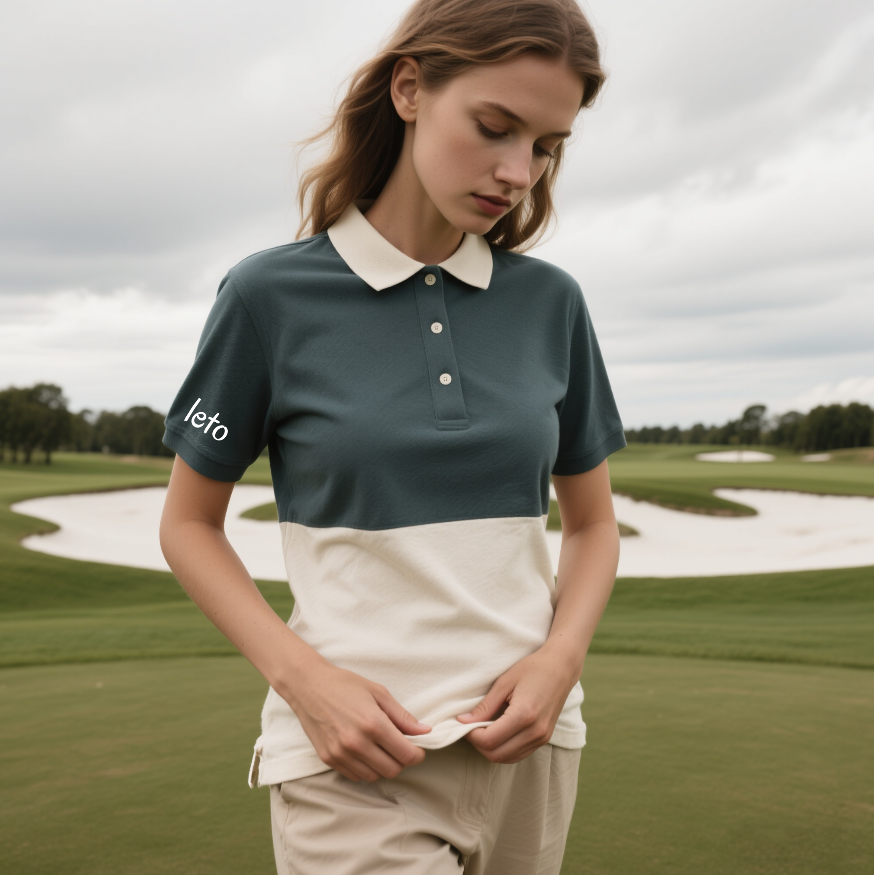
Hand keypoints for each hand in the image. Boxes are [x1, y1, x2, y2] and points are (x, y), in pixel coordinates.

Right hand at [284, 658, 432, 782]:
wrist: (308, 685)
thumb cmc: (345, 685)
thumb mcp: (378, 693)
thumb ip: (403, 716)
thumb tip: (425, 731)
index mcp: (373, 724)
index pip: (406, 755)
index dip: (417, 755)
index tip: (418, 749)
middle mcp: (357, 743)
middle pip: (392, 770)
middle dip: (401, 761)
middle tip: (399, 746)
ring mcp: (341, 754)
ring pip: (374, 776)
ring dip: (383, 766)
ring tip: (380, 746)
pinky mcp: (328, 759)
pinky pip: (356, 776)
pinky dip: (365, 768)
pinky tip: (364, 750)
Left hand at [456, 645, 578, 763]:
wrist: (561, 667)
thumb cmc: (532, 669)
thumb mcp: (504, 683)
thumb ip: (485, 706)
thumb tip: (464, 721)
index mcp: (524, 715)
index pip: (489, 740)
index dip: (471, 734)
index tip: (463, 722)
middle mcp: (535, 731)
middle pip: (497, 755)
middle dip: (478, 744)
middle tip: (471, 727)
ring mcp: (542, 738)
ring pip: (507, 758)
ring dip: (491, 749)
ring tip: (483, 729)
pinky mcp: (545, 739)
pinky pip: (518, 754)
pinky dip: (504, 749)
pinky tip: (497, 733)